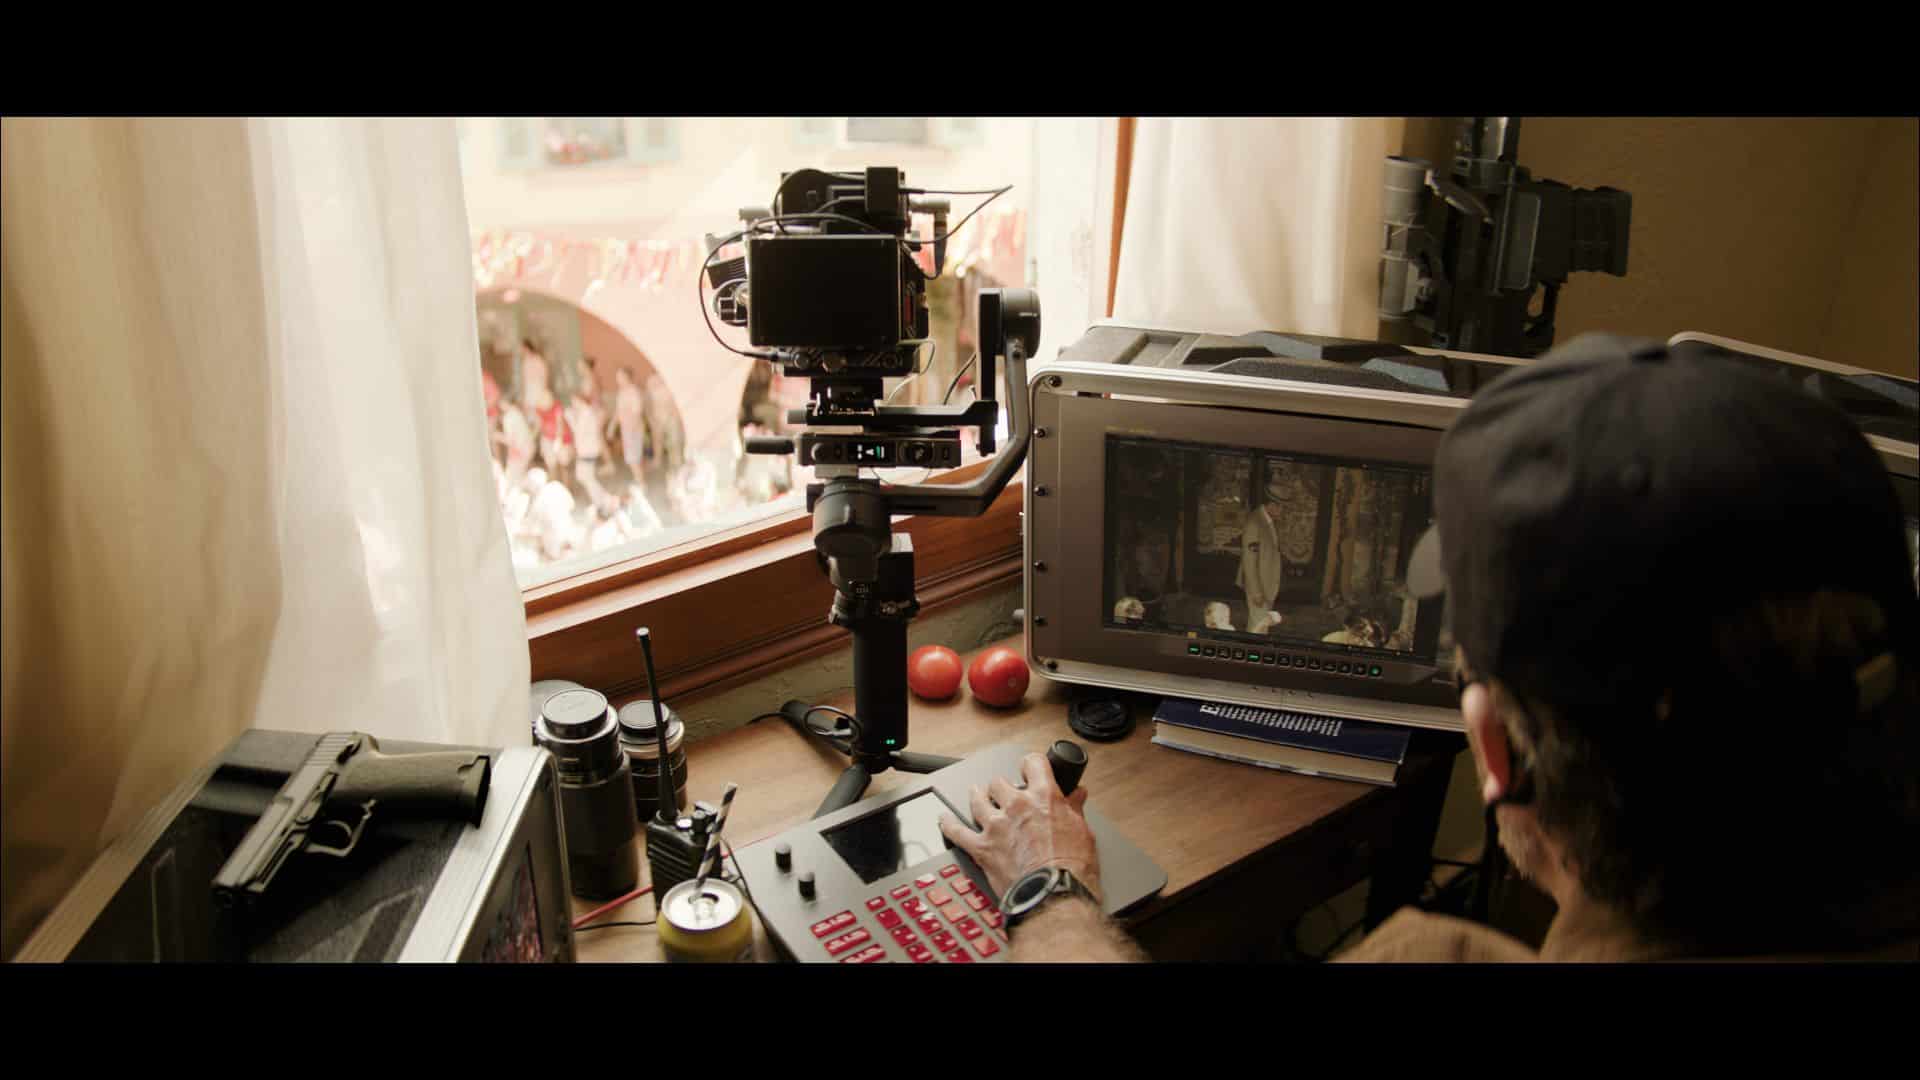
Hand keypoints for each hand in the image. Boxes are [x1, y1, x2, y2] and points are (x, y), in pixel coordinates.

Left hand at [938, 753, 1099, 902]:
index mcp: (1044, 797)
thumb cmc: (1071, 868)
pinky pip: (957, 832)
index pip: (1033, 763)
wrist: (1054, 895)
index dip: (1030, 764)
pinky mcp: (982, 848)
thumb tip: (1078, 796)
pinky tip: (944, 819)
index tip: (1029, 768)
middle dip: (1002, 786)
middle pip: (999, 782)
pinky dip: (948, 825)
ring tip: (976, 794)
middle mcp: (1017, 806)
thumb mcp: (1083, 832)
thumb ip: (1075, 809)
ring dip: (977, 796)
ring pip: (977, 800)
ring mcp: (996, 826)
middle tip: (1005, 792)